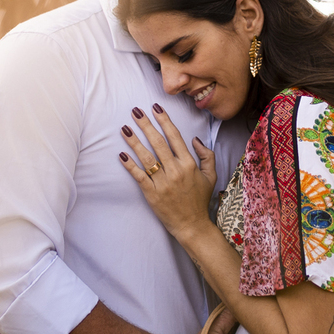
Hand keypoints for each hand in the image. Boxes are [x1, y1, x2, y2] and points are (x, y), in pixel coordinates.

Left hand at [120, 104, 216, 237]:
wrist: (192, 225)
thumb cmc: (200, 200)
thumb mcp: (211, 176)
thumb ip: (207, 156)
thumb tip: (195, 140)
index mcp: (189, 164)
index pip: (175, 137)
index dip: (164, 121)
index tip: (155, 108)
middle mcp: (175, 171)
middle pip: (158, 143)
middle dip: (146, 125)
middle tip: (135, 111)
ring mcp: (163, 183)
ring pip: (146, 157)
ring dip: (134, 141)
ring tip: (124, 128)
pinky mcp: (152, 194)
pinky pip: (138, 176)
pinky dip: (130, 165)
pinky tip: (122, 155)